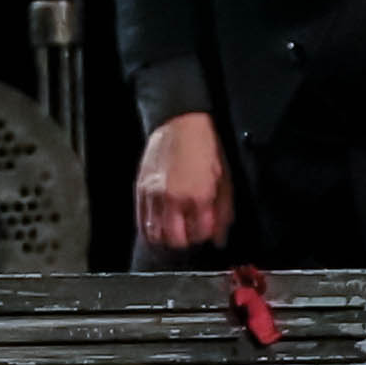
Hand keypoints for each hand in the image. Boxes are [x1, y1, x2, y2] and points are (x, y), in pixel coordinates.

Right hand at [134, 113, 231, 256]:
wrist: (180, 123)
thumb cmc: (206, 148)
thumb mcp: (225, 179)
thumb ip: (223, 212)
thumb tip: (220, 238)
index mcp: (199, 196)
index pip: (200, 234)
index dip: (205, 235)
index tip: (206, 229)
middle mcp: (174, 198)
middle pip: (175, 240)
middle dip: (185, 241)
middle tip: (189, 233)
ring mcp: (154, 195)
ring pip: (155, 234)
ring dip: (166, 238)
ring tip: (173, 231)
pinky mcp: (141, 189)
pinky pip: (141, 221)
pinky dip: (149, 229)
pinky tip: (158, 226)